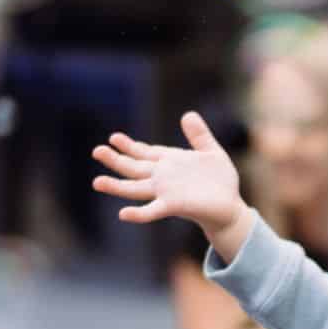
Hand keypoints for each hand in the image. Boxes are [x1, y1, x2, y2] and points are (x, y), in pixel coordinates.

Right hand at [92, 112, 244, 241]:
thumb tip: (188, 114)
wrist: (231, 208)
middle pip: (134, 168)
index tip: (114, 138)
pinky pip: (152, 210)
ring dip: (116, 186)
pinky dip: (138, 213)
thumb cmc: (221, 182)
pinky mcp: (174, 206)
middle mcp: (163, 178)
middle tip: (97, 150)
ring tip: (97, 182)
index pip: (145, 153)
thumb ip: (199, 135)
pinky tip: (123, 214)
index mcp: (169, 162)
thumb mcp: (211, 153)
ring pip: (135, 188)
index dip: (129, 146)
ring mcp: (166, 192)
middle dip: (115, 160)